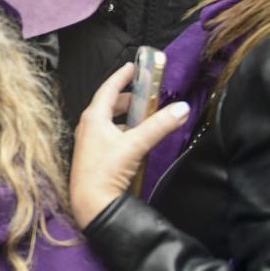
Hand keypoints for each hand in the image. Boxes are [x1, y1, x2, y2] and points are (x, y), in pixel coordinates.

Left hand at [69, 63, 190, 229]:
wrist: (91, 204)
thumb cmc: (105, 171)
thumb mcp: (136, 145)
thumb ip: (160, 126)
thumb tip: (181, 108)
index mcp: (94, 117)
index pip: (109, 88)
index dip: (122, 76)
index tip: (133, 67)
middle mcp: (88, 127)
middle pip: (109, 105)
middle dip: (128, 98)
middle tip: (145, 94)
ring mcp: (89, 142)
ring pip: (109, 121)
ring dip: (126, 116)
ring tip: (144, 117)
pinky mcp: (93, 157)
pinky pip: (109, 136)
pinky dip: (123, 132)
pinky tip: (134, 141)